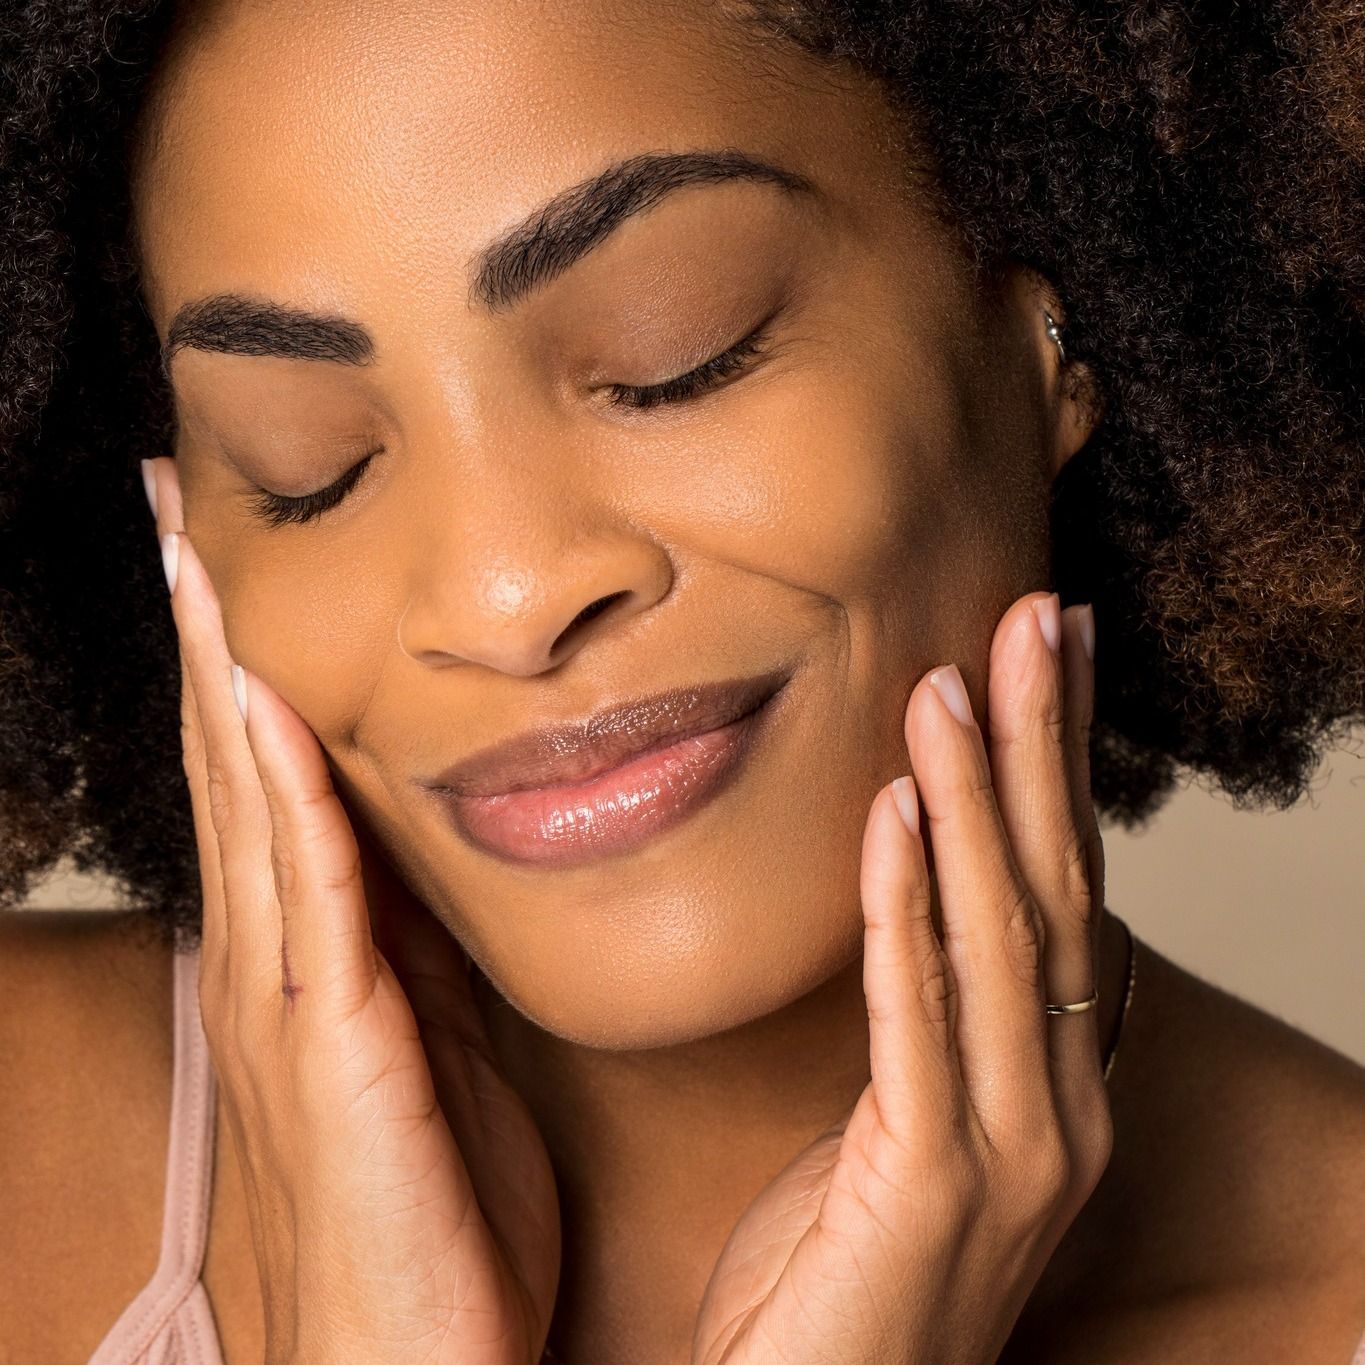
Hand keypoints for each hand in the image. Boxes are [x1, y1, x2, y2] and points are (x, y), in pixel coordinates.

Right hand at [144, 458, 560, 1364]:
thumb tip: (433, 856)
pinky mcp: (333, 1049)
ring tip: (196, 553)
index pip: (270, 781)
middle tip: (179, 507)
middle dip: (208, 632)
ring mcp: (291, 1004)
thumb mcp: (444, 1053)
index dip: (245, 667)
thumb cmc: (437, 1223)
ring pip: (247, 803)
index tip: (229, 562)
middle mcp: (279, 964)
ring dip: (223, 673)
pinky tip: (262, 701)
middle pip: (235, 762)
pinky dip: (277, 792)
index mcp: (316, 963)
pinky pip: (303, 895)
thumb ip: (426, 952)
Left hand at [692, 591, 1112, 1364]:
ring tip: (953, 680)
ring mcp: (1008, 1153)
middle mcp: (1055, 1108)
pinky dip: (906, 903)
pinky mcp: (925, 1189)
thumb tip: (914, 901)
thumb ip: (922, 1022)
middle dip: (1044, 744)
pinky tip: (894, 809)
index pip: (1064, 889)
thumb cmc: (837, 1275)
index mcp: (1049, 1083)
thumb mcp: (890, 1126)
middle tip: (1035, 617)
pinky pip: (916, 1014)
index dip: (1063, 766)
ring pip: (1000, 934)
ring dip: (977, 795)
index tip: (1054, 655)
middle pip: (1054, 887)